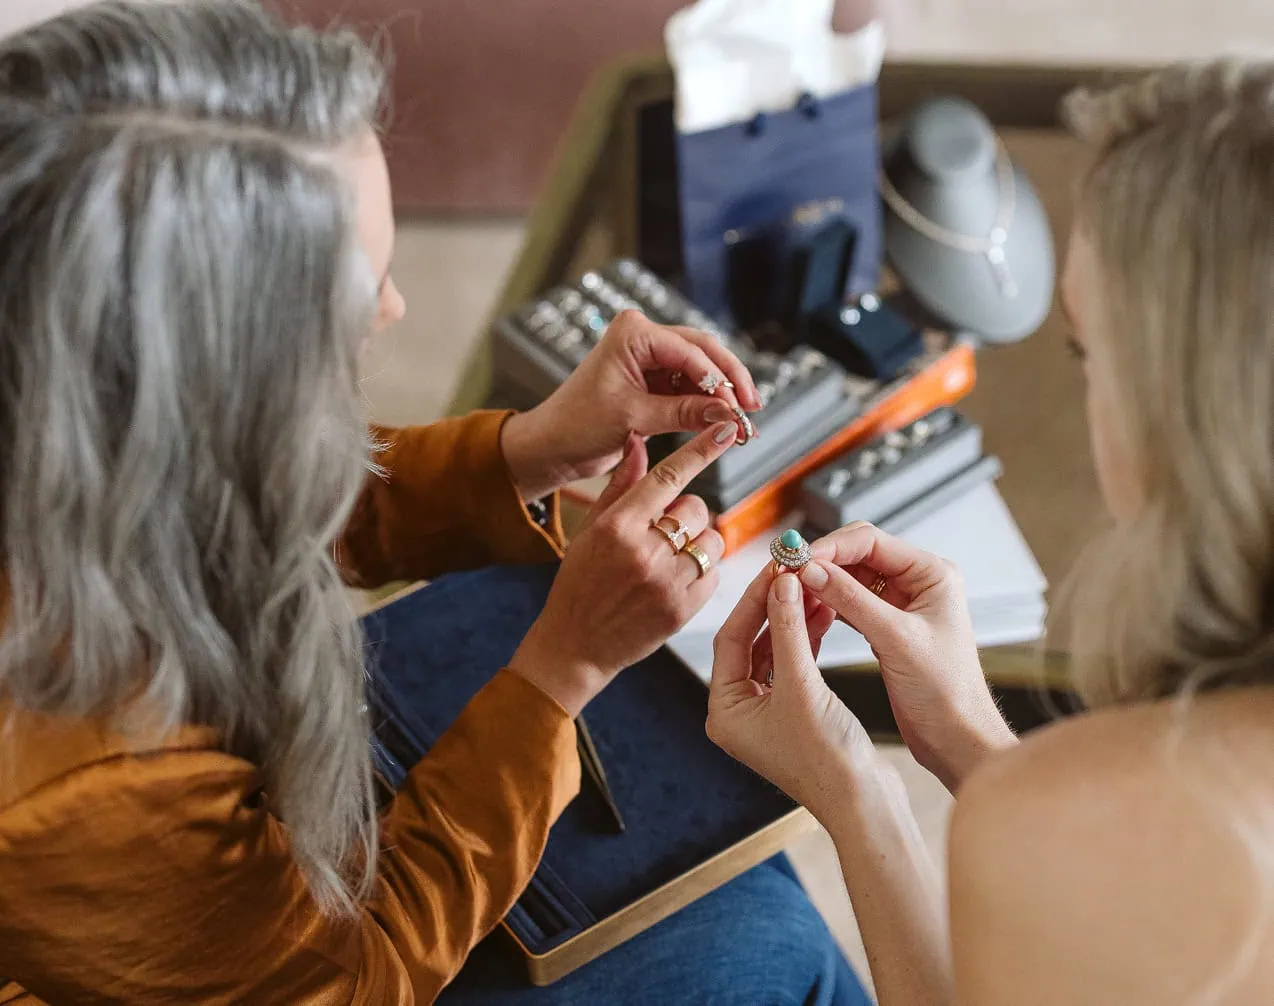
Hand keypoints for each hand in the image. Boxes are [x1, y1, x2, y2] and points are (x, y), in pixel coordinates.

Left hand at [501, 310, 759, 499]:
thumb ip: (685, 413)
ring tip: (742, 422)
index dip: (720, 380)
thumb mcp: (635, 418)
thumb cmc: (578, 425)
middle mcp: (643, 337)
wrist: (552, 446)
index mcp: (633, 332)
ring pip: (700, 370)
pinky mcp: (652, 380)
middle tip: (752, 409)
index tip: (739, 408)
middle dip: (729, 381)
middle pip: (703, 352)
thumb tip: (730, 415)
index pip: (691, 351)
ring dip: (721, 395)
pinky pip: (689, 387)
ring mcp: (649, 357)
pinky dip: (706, 404)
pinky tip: (723, 420)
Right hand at [508, 419, 737, 715]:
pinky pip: (714, 573)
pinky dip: (703, 571)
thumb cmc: (578, 584)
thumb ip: (620, 486)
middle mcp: (644, 552)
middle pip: (696, 508)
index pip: (668, 477)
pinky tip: (677, 579)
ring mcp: (666, 582)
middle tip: (663, 532)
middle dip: (686, 514)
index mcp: (617, 526)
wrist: (575, 645)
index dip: (701, 450)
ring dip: (699, 542)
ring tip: (671, 557)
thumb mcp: (589, 530)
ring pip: (712, 540)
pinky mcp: (683, 609)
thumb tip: (638, 442)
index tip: (724, 429)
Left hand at [707, 567, 879, 825]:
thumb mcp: (802, 685)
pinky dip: (806, 639)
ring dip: (792, 619)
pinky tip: (822, 614)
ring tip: (811, 586)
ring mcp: (766, 713)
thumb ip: (788, 630)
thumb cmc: (828, 761)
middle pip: (749, 642)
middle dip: (772, 606)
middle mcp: (739, 712)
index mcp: (725, 712)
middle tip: (791, 571)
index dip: (752, 601)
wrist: (866, 802)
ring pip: (773, 651)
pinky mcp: (794, 713)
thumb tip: (781, 585)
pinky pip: (793, 664)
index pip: (730, 640)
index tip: (773, 570)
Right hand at [795, 522, 1016, 791]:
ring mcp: (901, 604)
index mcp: (932, 574)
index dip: (830, 546)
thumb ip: (852, 600)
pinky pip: (850, 602)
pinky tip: (808, 608)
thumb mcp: (895, 639)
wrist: (957, 738)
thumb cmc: (947, 693)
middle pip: (858, 554)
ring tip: (792, 589)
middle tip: (788, 570)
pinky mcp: (887, 626)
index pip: (871, 541)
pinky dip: (828, 603)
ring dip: (822, 582)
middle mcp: (918, 583)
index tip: (798, 559)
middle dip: (822, 561)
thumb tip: (813, 570)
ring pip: (850, 578)